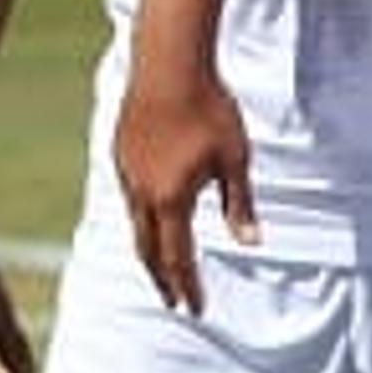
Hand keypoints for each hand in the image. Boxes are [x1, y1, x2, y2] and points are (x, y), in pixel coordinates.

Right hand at [112, 61, 256, 313]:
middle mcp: (143, 193)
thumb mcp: (235, 158)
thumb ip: (239, 204)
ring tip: (160, 265)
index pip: (178, 258)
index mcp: (171, 199)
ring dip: (148, 249)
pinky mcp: (120, 152)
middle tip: (173, 300)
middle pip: (148, 250)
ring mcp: (127, 172)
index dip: (188, 286)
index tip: (196, 308)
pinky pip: (129, 196)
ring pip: (135, 223)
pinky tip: (151, 215)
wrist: (169, 64)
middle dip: (162, 279)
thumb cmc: (210, 108)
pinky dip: (141, 217)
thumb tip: (251, 243)